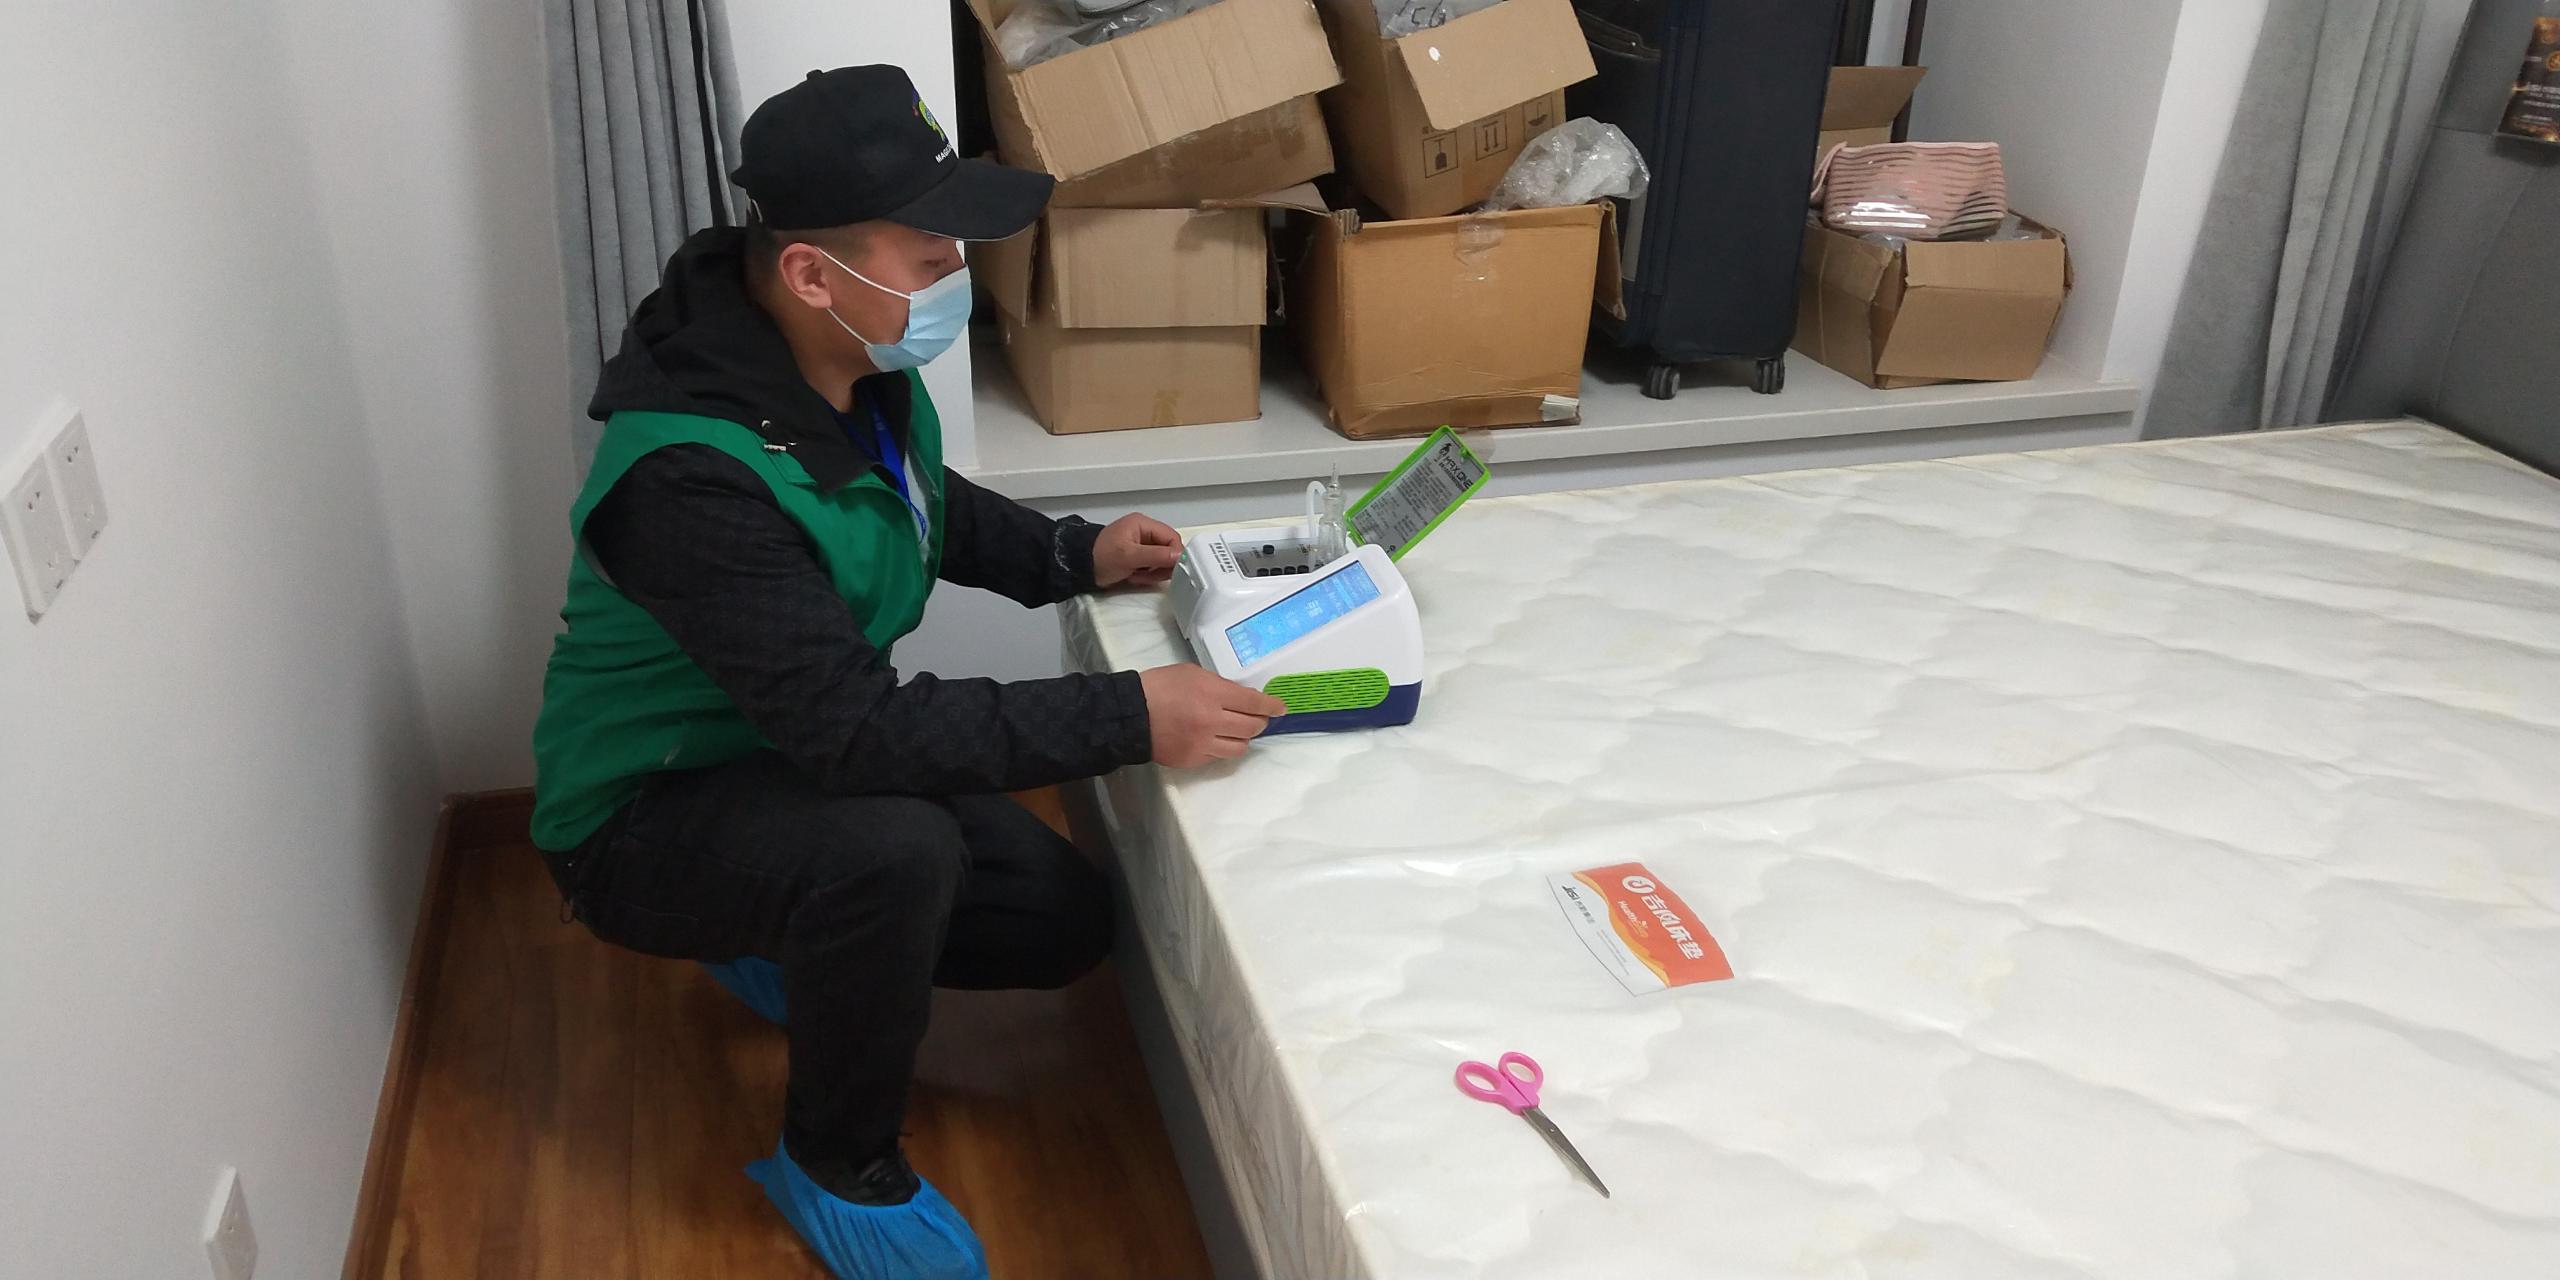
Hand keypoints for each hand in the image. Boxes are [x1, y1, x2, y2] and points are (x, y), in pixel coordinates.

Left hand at [1094, 513, 1180, 587]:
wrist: (1079, 568)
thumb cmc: (1101, 558)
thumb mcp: (1129, 556)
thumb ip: (1156, 555)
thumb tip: (1180, 556)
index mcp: (1143, 524)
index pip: (1172, 537)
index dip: (1174, 554)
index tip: (1170, 570)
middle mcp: (1144, 532)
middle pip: (1168, 550)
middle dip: (1162, 565)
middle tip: (1148, 575)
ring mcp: (1141, 546)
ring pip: (1162, 561)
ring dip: (1153, 572)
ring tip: (1138, 576)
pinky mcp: (1137, 558)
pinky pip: (1152, 567)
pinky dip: (1147, 575)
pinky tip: (1134, 577)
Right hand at [1139, 665, 1288, 767]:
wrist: (1129, 715)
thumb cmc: (1159, 686)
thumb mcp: (1192, 673)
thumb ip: (1219, 685)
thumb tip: (1241, 697)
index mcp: (1213, 694)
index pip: (1254, 702)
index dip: (1271, 706)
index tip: (1280, 708)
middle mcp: (1212, 721)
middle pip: (1252, 727)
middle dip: (1260, 722)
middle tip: (1257, 718)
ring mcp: (1203, 744)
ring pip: (1239, 747)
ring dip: (1242, 738)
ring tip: (1234, 730)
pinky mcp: (1193, 760)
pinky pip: (1218, 756)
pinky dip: (1221, 747)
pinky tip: (1213, 739)